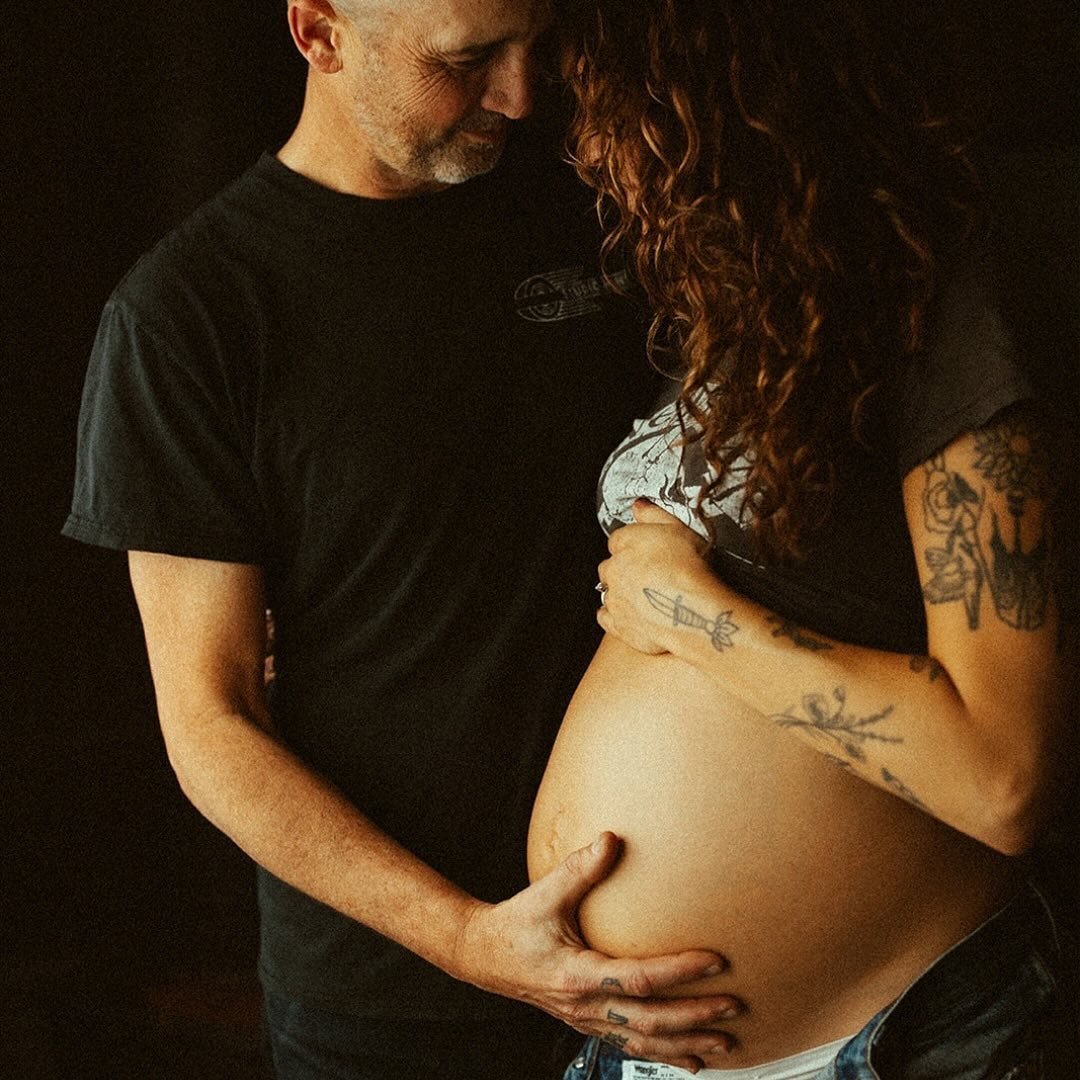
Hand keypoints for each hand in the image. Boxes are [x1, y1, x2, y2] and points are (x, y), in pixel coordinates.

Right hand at [453, 832, 741, 1071]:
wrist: (483, 956)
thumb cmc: (515, 924)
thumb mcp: (545, 893)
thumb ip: (580, 868)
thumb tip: (611, 839)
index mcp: (577, 974)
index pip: (638, 978)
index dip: (679, 971)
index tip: (715, 960)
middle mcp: (584, 1005)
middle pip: (651, 1020)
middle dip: (696, 1016)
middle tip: (735, 1006)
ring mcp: (586, 1020)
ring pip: (645, 1041)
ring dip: (687, 1043)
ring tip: (726, 1043)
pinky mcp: (588, 1023)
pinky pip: (631, 1044)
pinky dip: (665, 1055)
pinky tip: (693, 1060)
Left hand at [597, 500, 715, 654]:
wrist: (693, 609)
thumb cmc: (691, 567)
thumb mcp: (678, 528)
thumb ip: (654, 514)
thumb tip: (637, 505)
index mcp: (624, 542)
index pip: (619, 540)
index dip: (635, 547)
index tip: (649, 554)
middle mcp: (613, 569)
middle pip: (611, 566)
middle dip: (625, 570)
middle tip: (650, 576)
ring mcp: (613, 598)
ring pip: (608, 591)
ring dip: (622, 592)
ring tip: (647, 597)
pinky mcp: (617, 624)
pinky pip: (606, 617)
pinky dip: (615, 615)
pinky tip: (632, 614)